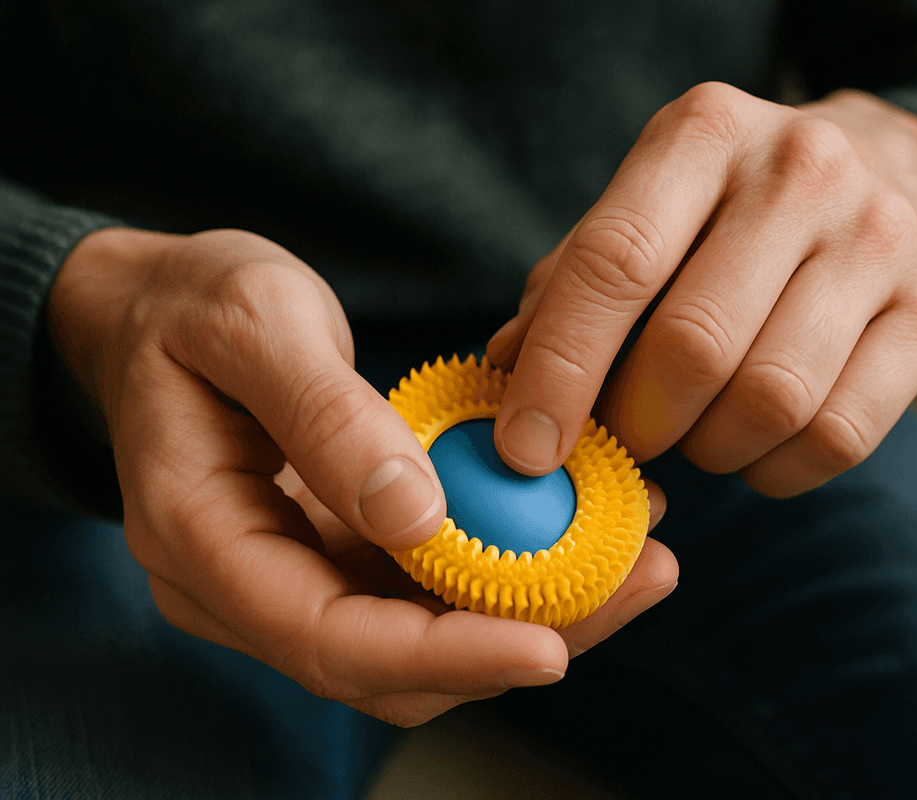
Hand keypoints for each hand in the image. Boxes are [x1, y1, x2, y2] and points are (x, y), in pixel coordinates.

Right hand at [49, 227, 677, 724]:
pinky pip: (431, 587)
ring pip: (424, 638)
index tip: (549, 647)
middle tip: (639, 583)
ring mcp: (296, 576)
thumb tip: (416, 515)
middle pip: (392, 664)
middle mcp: (247, 586)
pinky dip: (511, 568)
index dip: (442, 655)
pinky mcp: (340, 553)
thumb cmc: (192, 306)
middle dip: (520, 640)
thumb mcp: (253, 324)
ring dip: (535, 609)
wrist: (161, 309)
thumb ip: (325, 415)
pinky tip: (587, 525)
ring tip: (641, 558)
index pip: (327, 639)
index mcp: (201, 542)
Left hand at [488, 84, 916, 495]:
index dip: (560, 368)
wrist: (892, 176)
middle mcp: (803, 170)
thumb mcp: (646, 212)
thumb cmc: (732, 214)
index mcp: (704, 135)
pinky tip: (755, 449)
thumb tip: (503, 379)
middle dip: (639, 423)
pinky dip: (776, 471)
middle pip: (696, 345)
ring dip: (711, 450)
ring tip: (694, 437)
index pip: (615, 262)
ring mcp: (881, 238)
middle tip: (625, 441)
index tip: (525, 450)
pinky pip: (840, 436)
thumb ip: (569, 288)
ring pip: (773, 400)